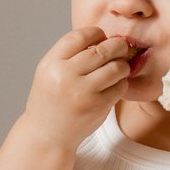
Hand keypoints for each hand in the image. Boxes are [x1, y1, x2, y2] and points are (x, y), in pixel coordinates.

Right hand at [24, 27, 129, 150]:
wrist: (47, 136)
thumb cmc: (52, 101)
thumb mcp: (50, 72)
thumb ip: (71, 54)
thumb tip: (103, 38)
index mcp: (51, 63)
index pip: (80, 36)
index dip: (96, 33)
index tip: (102, 37)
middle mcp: (65, 76)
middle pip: (102, 50)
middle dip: (117, 46)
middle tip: (121, 49)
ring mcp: (83, 92)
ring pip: (116, 67)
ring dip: (123, 66)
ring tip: (119, 68)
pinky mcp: (97, 106)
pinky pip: (120, 87)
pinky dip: (121, 84)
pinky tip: (114, 86)